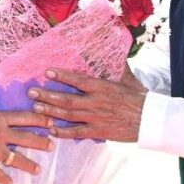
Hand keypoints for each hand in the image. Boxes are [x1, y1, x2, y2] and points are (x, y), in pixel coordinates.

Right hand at [0, 109, 52, 183]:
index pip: (25, 117)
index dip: (40, 120)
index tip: (51, 123)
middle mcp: (0, 134)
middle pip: (27, 138)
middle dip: (41, 143)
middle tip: (52, 146)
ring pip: (17, 159)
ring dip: (29, 165)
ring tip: (38, 170)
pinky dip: (5, 181)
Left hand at [28, 68, 145, 142]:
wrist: (151, 121)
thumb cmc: (141, 98)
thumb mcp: (129, 79)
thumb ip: (117, 66)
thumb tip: (114, 50)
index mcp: (103, 87)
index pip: (78, 80)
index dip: (62, 76)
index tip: (47, 72)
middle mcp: (97, 102)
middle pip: (67, 99)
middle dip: (47, 96)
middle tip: (31, 92)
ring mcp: (96, 118)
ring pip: (68, 115)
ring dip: (50, 112)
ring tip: (36, 108)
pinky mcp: (99, 132)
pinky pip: (77, 133)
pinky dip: (63, 132)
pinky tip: (52, 130)